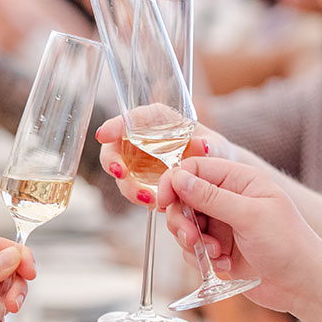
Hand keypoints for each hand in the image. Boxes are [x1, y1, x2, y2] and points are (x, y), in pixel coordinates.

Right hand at [94, 115, 217, 206]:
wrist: (218, 178)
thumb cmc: (215, 153)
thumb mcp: (218, 146)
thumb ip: (211, 145)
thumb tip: (203, 146)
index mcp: (158, 121)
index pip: (132, 118)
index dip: (115, 125)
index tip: (103, 135)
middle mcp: (142, 141)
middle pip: (115, 148)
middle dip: (113, 161)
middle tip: (120, 173)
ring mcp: (139, 164)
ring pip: (122, 175)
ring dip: (130, 187)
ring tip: (149, 198)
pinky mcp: (142, 184)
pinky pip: (134, 191)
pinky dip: (142, 198)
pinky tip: (157, 203)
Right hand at [157, 158, 321, 321]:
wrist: (305, 285)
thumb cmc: (288, 244)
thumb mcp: (250, 216)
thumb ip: (211, 197)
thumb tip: (178, 178)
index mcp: (239, 180)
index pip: (194, 169)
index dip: (174, 182)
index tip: (164, 202)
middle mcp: (228, 199)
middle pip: (183, 198)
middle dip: (182, 219)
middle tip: (191, 238)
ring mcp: (222, 224)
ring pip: (185, 225)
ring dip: (192, 242)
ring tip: (215, 254)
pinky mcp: (219, 249)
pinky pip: (193, 249)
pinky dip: (201, 258)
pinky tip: (223, 265)